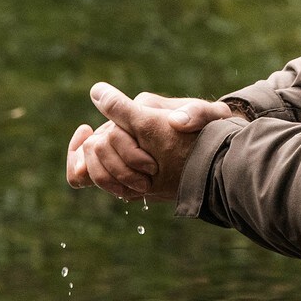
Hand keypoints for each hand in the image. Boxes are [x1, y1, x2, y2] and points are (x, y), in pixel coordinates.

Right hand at [64, 85, 236, 201]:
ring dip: (108, 179)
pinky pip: (88, 169)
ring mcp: (118, 142)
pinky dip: (96, 180)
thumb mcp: (211, 116)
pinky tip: (122, 193)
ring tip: (140, 190)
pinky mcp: (118, 160)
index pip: (114, 120)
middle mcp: (125, 123)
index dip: (127, 150)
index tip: (152, 168)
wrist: (208, 146)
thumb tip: (177, 121)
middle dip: (120, 169)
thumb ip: (198, 113)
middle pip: (98, 145)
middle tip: (148, 184)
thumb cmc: (209, 126)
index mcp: (143, 107)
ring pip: (89, 158)